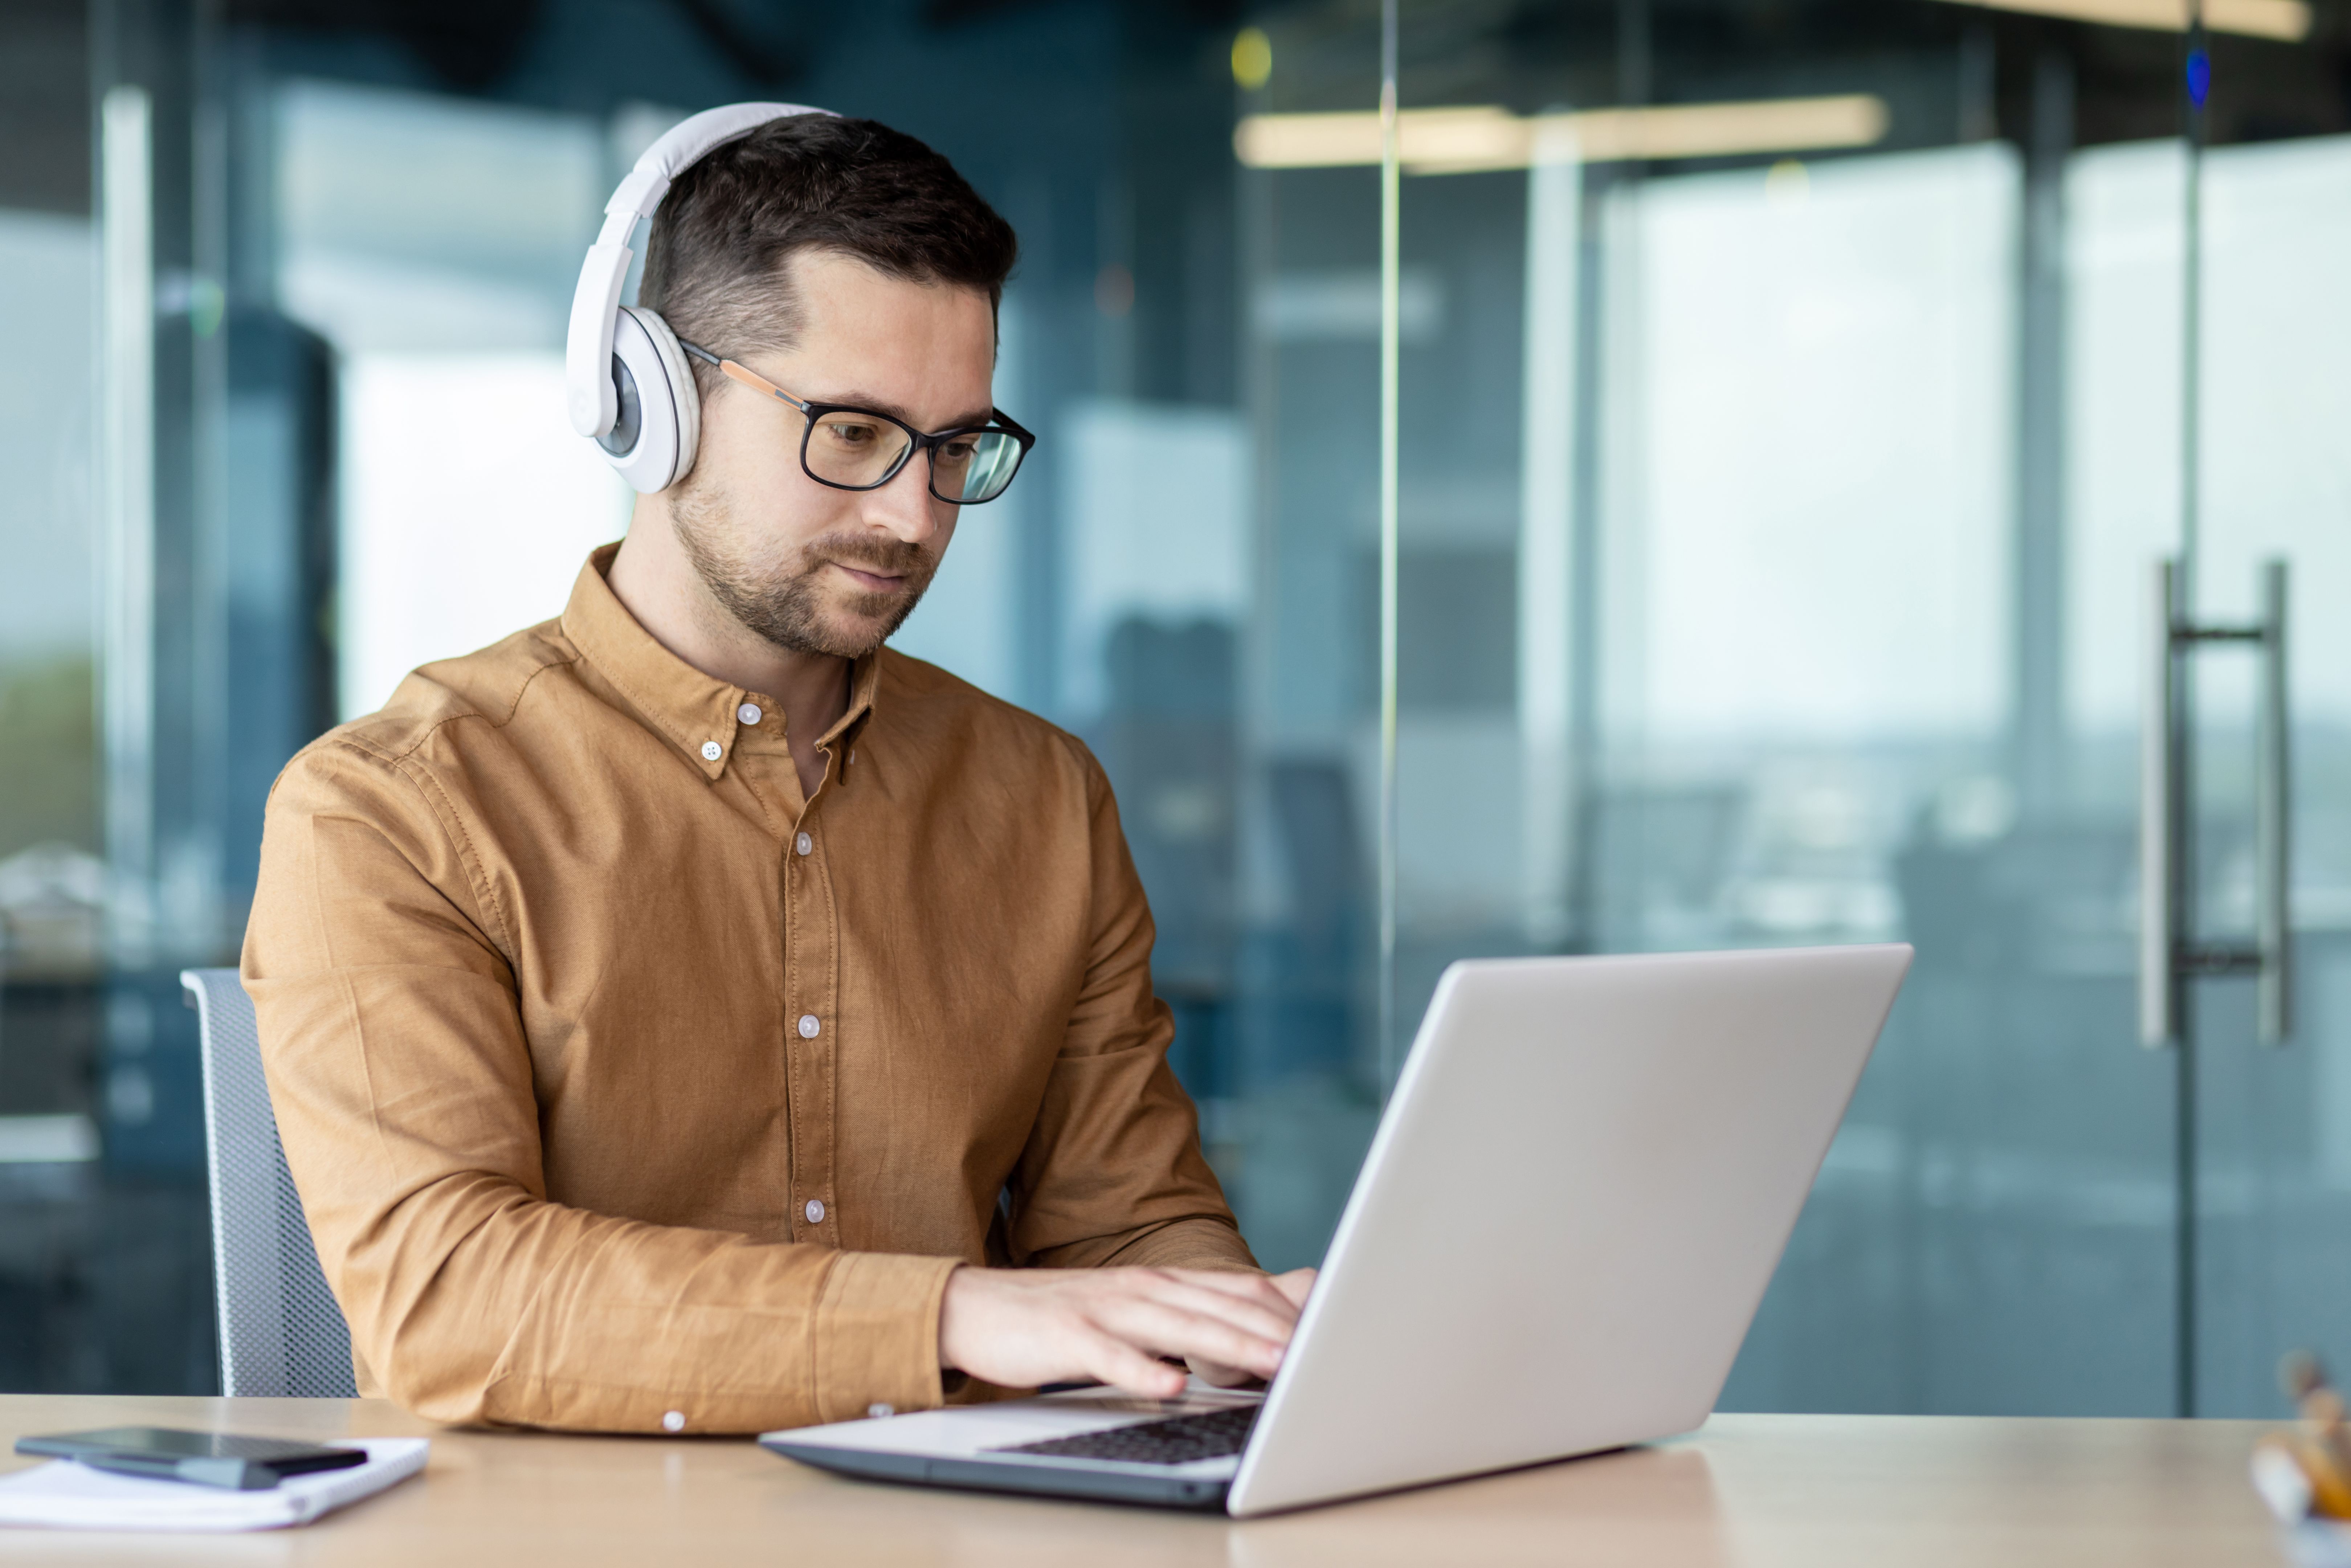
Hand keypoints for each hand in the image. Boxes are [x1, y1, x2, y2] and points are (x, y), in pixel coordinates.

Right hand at [938, 1266, 1318, 1398]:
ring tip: (1277, 1365)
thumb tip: (1256, 1327)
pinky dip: (1142, 1371)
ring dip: (1231, 1348)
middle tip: (1323, 1355)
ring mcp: (1106, 1310)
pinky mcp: (1068, 1336)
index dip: (1287, 1312)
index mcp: (1164, 1283)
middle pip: (1222, 1307)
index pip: (1239, 1291)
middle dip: (1276, 1331)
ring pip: (1180, 1327)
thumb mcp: (1138, 1312)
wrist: (979, 1308)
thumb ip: (1192, 1316)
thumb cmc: (1068, 1319)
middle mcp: (1143, 1289)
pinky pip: (1110, 1357)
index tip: (1332, 1335)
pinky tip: (1170, 1386)